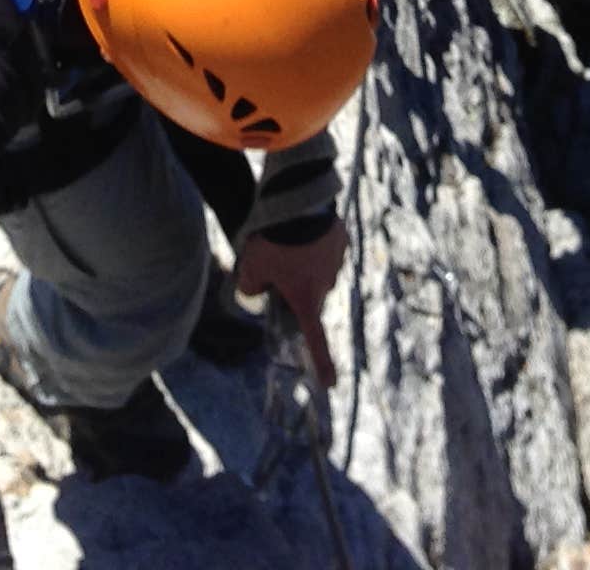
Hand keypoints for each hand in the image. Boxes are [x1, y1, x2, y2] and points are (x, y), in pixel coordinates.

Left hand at [233, 224, 344, 385]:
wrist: (299, 205)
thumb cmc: (274, 244)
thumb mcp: (250, 269)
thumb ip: (249, 288)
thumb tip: (256, 290)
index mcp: (307, 300)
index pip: (315, 341)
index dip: (322, 364)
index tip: (330, 384)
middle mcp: (326, 286)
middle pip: (309, 295)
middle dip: (294, 287)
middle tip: (272, 266)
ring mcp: (336, 262)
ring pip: (316, 270)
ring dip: (303, 262)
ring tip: (283, 240)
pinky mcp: (340, 239)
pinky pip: (324, 246)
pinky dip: (312, 242)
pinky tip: (298, 228)